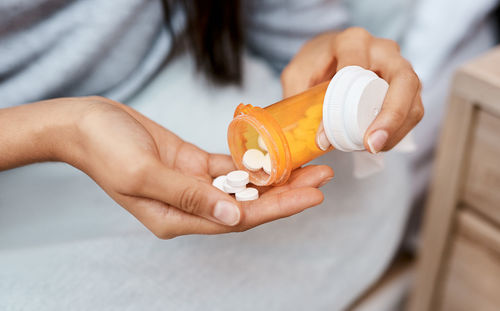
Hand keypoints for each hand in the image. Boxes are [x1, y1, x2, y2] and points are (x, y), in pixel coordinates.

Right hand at [53, 97, 332, 238]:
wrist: (85, 124)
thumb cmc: (105, 149)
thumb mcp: (142, 172)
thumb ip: (188, 196)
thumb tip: (234, 214)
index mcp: (176, 219)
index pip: (238, 219)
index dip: (278, 208)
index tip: (312, 196)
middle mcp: (189, 207)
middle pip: (248, 204)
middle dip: (286, 193)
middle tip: (322, 178)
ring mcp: (192, 185)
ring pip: (242, 186)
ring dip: (274, 177)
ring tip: (308, 165)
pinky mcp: (191, 164)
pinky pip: (227, 167)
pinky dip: (251, 163)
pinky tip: (275, 156)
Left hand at [281, 27, 423, 152]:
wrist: (329, 55)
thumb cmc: (315, 64)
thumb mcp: (297, 75)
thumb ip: (299, 99)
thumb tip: (315, 137)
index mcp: (353, 41)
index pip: (357, 67)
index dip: (344, 101)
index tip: (329, 132)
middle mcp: (383, 50)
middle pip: (403, 81)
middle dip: (391, 116)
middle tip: (372, 144)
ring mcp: (400, 67)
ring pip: (413, 99)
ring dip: (396, 130)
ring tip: (372, 148)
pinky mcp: (407, 87)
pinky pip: (413, 111)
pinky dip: (397, 132)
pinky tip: (377, 144)